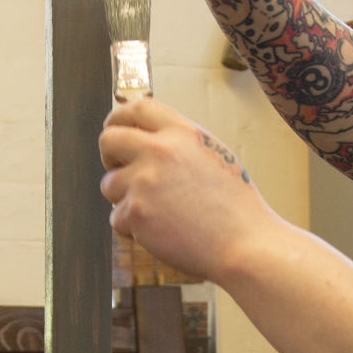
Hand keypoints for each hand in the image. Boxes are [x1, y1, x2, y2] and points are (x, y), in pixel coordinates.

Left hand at [99, 96, 275, 283]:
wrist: (244, 244)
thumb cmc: (235, 207)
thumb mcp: (215, 156)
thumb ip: (181, 143)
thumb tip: (148, 138)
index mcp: (182, 133)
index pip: (137, 108)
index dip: (119, 118)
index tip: (115, 129)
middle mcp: (160, 151)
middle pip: (108, 139)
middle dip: (109, 156)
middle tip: (120, 171)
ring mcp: (145, 181)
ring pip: (109, 184)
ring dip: (124, 199)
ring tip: (159, 212)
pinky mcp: (136, 213)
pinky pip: (117, 218)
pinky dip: (134, 228)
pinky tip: (163, 232)